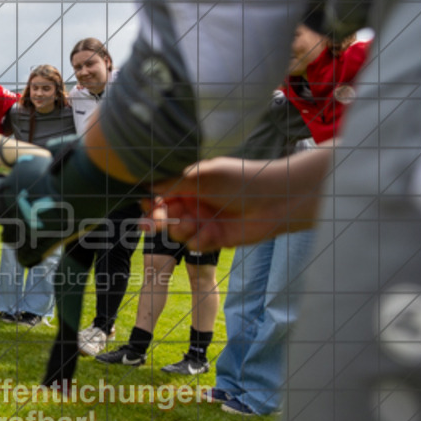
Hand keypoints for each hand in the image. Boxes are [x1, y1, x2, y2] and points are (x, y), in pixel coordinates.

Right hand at [143, 151, 328, 249]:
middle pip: (163, 214)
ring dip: (180, 230)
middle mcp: (193, 202)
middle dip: (155, 220)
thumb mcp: (201, 176)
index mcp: (188, 183)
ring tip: (193, 224)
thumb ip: (172, 182)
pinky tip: (211, 234)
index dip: (150, 201)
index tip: (148, 205)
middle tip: (151, 224)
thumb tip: (145, 186)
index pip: (159, 193)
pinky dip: (199, 240)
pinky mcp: (215, 238)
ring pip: (177, 231)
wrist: (275, 201)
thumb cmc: (240, 180)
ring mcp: (203, 220)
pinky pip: (195, 244)